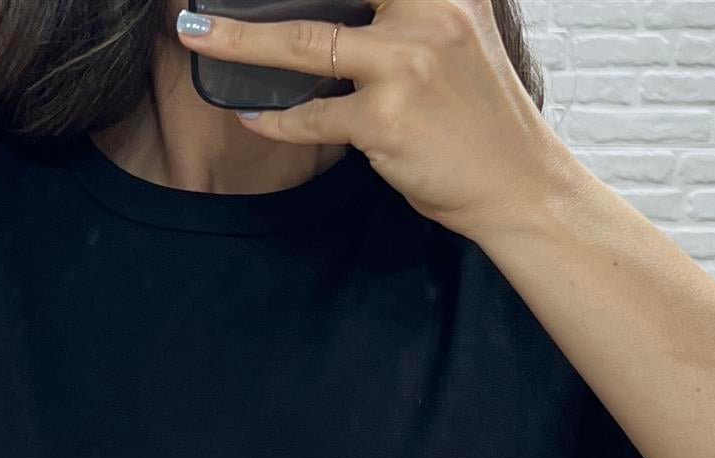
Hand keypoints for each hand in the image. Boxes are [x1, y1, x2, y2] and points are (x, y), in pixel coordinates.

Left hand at [175, 0, 582, 243]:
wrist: (517, 182)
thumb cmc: (478, 115)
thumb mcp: (457, 35)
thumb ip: (409, 10)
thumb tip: (339, 7)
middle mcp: (429, 13)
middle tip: (205, 0)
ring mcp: (406, 65)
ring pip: (302, 43)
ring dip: (239, 42)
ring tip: (197, 35)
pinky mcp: (386, 120)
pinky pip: (311, 117)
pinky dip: (275, 119)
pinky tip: (252, 115)